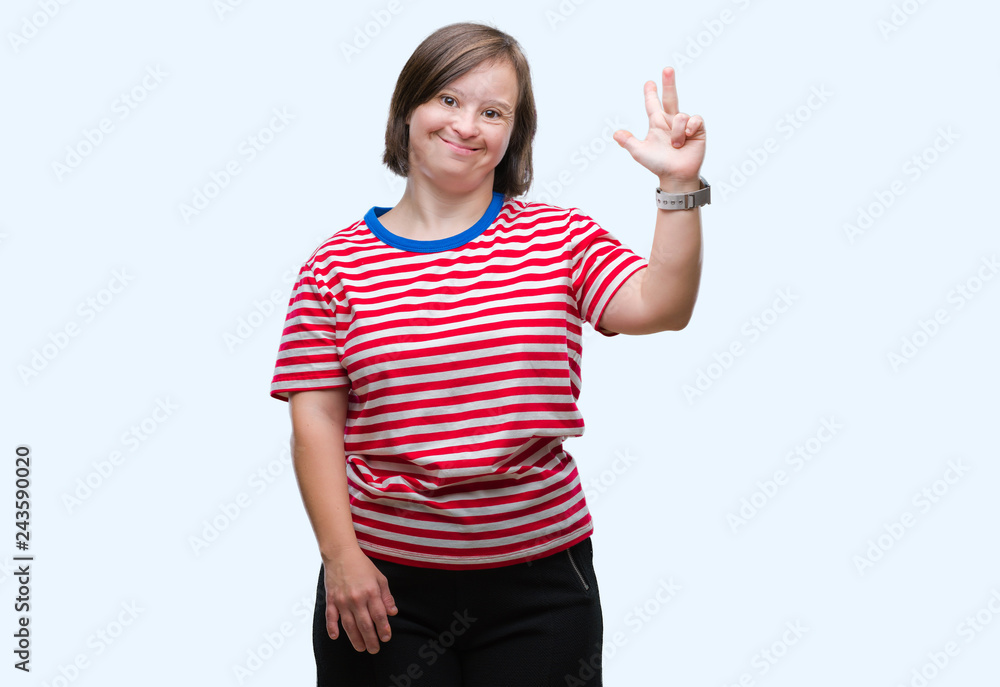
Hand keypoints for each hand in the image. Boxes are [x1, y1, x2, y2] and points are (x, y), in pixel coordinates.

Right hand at [322, 546, 397, 652]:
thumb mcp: (380, 578)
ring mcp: (342, 600)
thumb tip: (393, 612)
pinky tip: (336, 637)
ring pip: (349, 625)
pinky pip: (331, 617)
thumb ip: (386, 596)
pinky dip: (332, 628)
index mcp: (371, 592)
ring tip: (361, 648)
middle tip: (375, 649)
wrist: (341, 554)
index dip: (384, 629)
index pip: (379, 616)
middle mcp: (357, 598)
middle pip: (365, 624)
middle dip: (371, 639)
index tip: (386, 638)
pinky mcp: (331, 600)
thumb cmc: (362, 566)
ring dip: (355, 639)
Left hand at [613, 66, 705, 183]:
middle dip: (669, 82)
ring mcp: (684, 125)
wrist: (676, 175)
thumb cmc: (658, 164)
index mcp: (657, 124)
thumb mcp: (640, 152)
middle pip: (670, 97)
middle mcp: (670, 121)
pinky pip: (694, 119)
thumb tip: (615, 133)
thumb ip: (628, 142)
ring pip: (681, 115)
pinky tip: (687, 138)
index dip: (650, 94)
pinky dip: (689, 128)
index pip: (652, 105)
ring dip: (677, 132)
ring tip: (676, 145)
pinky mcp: (697, 129)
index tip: (649, 83)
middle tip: (667, 69)